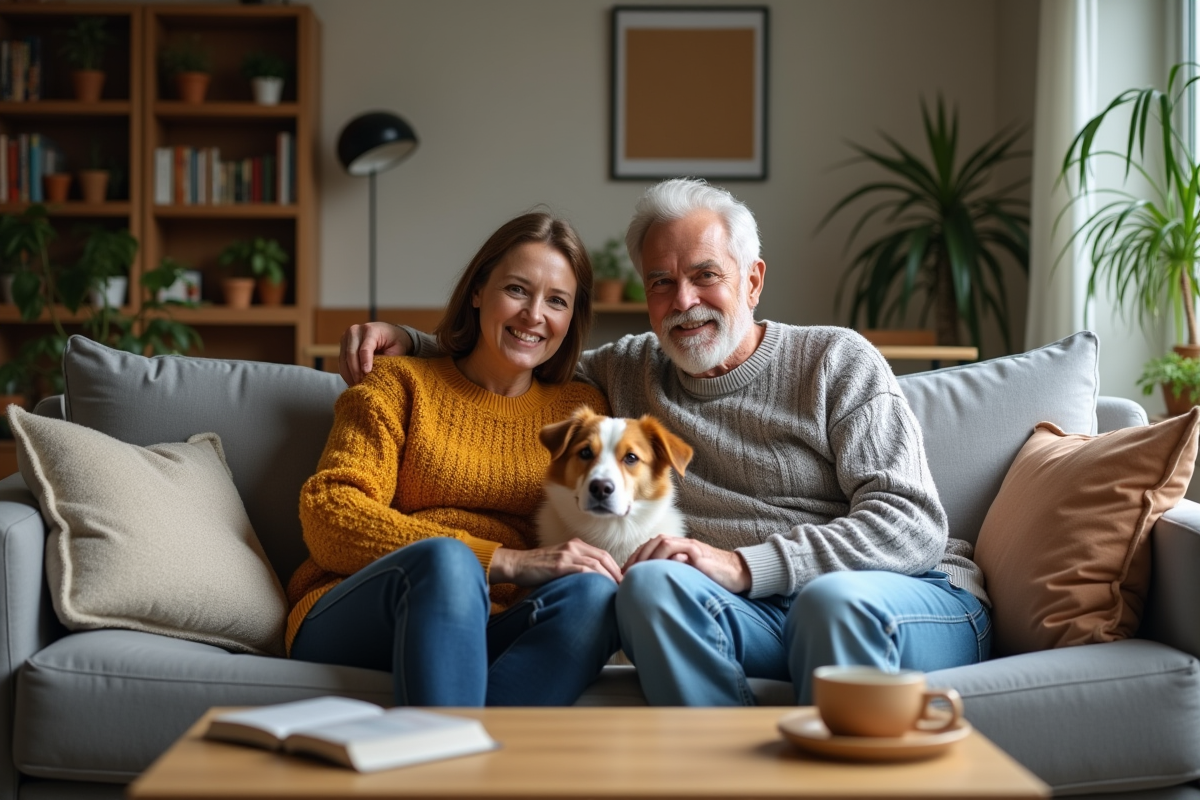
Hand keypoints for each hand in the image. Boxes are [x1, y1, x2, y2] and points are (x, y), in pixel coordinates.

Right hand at [339, 322, 411, 385]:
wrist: (388, 333)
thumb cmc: (394, 342)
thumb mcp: (397, 349)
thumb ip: (386, 359)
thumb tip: (374, 373)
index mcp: (371, 330)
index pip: (365, 348)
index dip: (365, 362)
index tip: (367, 373)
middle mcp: (355, 331)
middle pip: (351, 353)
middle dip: (355, 371)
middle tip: (361, 384)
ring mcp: (346, 337)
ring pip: (343, 358)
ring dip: (349, 374)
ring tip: (357, 385)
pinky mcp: (342, 344)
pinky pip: (341, 361)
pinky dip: (346, 373)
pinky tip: (353, 381)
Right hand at [490, 539, 622, 586]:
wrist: (516, 565)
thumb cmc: (537, 569)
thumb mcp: (559, 563)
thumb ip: (574, 568)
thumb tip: (592, 585)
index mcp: (575, 545)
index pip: (603, 555)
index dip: (615, 568)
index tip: (621, 582)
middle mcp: (574, 546)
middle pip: (604, 558)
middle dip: (617, 574)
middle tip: (624, 589)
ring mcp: (567, 554)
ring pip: (597, 564)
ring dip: (610, 578)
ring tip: (616, 591)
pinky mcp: (560, 565)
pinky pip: (584, 570)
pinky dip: (596, 579)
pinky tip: (601, 589)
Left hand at [623, 535, 750, 593]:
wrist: (738, 574)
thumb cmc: (711, 578)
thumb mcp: (687, 577)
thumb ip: (671, 576)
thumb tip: (649, 589)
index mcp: (676, 549)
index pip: (650, 548)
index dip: (635, 558)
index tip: (623, 574)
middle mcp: (681, 545)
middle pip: (652, 543)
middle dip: (637, 557)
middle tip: (625, 573)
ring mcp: (690, 547)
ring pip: (663, 543)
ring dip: (647, 556)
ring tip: (638, 571)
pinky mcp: (700, 554)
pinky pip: (680, 549)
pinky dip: (667, 556)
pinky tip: (658, 569)